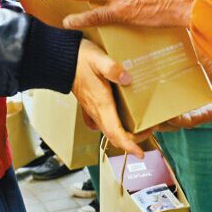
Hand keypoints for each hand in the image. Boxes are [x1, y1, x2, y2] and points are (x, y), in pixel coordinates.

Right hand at [71, 39, 145, 157]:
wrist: (61, 60)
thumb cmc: (80, 59)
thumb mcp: (97, 59)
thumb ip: (111, 68)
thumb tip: (127, 78)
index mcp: (100, 104)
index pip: (114, 133)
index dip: (128, 145)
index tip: (140, 153)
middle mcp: (96, 111)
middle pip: (115, 136)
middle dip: (134, 139)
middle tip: (150, 129)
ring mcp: (93, 110)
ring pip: (111, 131)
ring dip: (126, 134)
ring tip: (143, 125)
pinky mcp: (92, 106)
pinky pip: (105, 123)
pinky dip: (117, 127)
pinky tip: (125, 120)